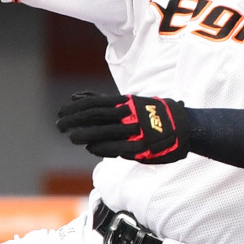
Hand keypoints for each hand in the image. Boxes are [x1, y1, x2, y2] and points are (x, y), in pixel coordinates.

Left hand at [57, 90, 189, 164]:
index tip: (62, 112)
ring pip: (104, 131)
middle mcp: (128, 114)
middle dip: (75, 120)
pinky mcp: (141, 145)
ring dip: (86, 134)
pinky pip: (118, 146)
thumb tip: (77, 96)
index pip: (94, 103)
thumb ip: (105, 101)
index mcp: (124, 102)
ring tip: (71, 137)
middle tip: (60, 125)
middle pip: (95, 116)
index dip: (76, 108)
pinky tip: (91, 147)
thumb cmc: (152, 114)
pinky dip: (103, 147)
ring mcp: (134, 130)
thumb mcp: (129, 102)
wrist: (184, 126)